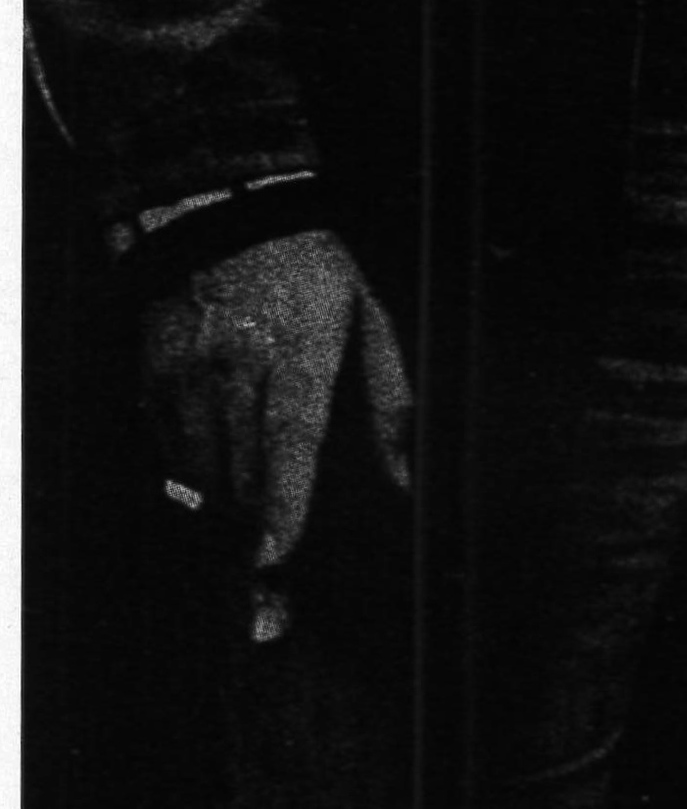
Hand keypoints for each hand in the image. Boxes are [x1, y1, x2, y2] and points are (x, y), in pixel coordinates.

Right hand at [142, 226, 412, 639]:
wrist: (223, 215)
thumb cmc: (310, 272)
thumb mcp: (369, 318)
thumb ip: (390, 400)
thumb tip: (409, 475)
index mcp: (298, 353)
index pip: (288, 442)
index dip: (282, 504)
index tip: (277, 556)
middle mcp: (238, 367)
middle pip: (241, 471)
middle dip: (253, 531)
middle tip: (270, 592)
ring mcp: (189, 373)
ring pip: (200, 469)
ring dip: (223, 509)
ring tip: (245, 538)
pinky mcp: (155, 377)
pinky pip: (168, 449)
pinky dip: (189, 476)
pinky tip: (212, 486)